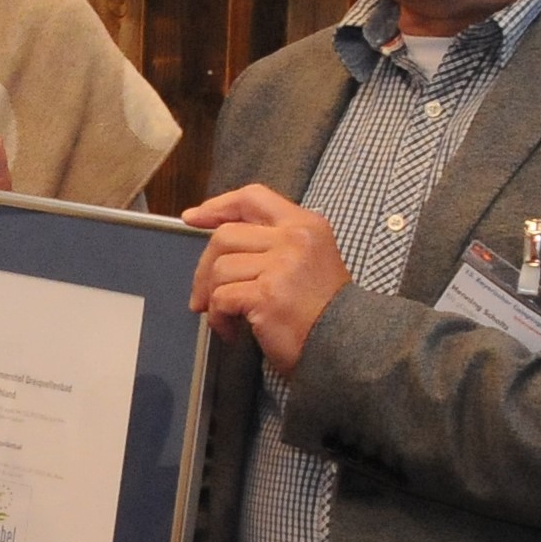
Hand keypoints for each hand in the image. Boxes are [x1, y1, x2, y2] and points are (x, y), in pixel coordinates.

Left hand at [182, 185, 347, 373]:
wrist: (347, 343)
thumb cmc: (322, 309)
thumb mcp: (306, 259)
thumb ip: (271, 243)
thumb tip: (217, 241)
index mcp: (305, 224)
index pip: (252, 198)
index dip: (218, 206)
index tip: (193, 218)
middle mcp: (295, 238)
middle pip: (225, 236)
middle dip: (204, 268)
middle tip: (203, 295)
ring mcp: (282, 266)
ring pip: (220, 268)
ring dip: (212, 298)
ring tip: (226, 317)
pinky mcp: (268, 294)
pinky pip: (221, 298)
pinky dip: (218, 319)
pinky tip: (233, 332)